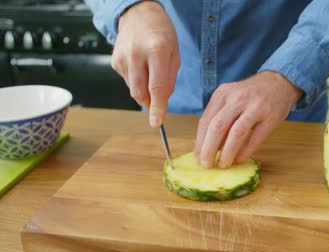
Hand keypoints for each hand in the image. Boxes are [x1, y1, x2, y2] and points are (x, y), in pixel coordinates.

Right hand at [112, 1, 179, 126]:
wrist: (139, 14)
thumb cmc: (161, 33)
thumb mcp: (175, 54)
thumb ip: (169, 79)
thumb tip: (161, 102)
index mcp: (156, 50)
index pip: (156, 87)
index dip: (157, 108)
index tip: (157, 123)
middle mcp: (136, 54)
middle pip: (140, 93)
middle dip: (150, 102)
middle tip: (158, 99)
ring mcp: (122, 58)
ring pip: (133, 89)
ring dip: (144, 89)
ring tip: (150, 70)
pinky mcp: (114, 62)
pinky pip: (128, 81)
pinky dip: (137, 80)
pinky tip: (140, 66)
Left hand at [195, 71, 302, 168]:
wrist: (278, 82)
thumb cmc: (250, 96)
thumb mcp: (230, 99)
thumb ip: (219, 117)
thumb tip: (206, 146)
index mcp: (223, 94)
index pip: (206, 120)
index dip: (199, 142)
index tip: (197, 158)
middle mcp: (237, 98)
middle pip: (217, 127)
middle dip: (209, 149)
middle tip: (207, 165)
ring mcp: (256, 106)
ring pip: (236, 133)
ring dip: (227, 152)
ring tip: (223, 164)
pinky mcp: (271, 116)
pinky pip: (255, 138)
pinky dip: (245, 151)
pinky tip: (239, 159)